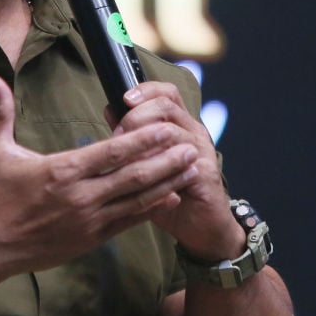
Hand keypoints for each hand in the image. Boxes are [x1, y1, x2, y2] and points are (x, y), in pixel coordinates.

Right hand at [0, 73, 200, 275]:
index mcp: (62, 170)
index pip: (111, 152)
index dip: (142, 140)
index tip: (165, 127)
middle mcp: (81, 196)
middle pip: (133, 176)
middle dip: (165, 160)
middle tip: (190, 145)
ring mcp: (88, 221)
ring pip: (137, 200)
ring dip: (167, 183)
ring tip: (190, 168)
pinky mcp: (90, 239)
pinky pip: (129, 222)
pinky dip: (152, 209)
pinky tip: (172, 197)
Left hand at [114, 81, 245, 261]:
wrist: (201, 225)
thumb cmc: (170, 191)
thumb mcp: (148, 160)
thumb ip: (133, 136)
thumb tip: (111, 111)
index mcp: (181, 124)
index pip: (166, 93)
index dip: (145, 90)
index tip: (124, 98)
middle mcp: (193, 132)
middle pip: (166, 105)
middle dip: (136, 116)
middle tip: (117, 135)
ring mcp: (201, 151)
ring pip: (170, 130)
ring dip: (142, 140)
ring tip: (125, 154)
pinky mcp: (204, 173)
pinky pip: (179, 161)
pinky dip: (156, 164)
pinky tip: (141, 173)